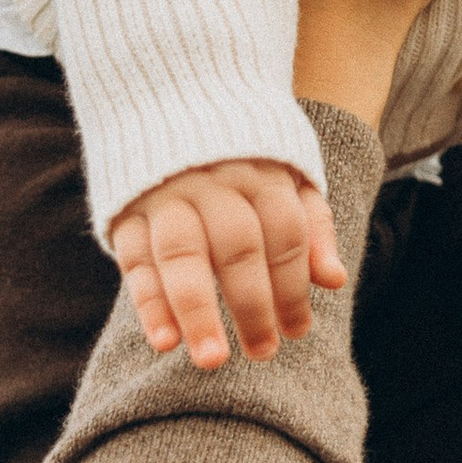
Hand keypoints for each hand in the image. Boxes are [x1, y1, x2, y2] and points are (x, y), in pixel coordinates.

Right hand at [109, 160, 347, 368]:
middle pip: (237, 247)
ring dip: (197, 310)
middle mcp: (214, 180)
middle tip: (263, 353)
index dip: (293, 286)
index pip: (284, 234)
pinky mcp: (127, 210)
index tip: (297, 333)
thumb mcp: (286, 177)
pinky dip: (149, 303)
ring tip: (212, 361)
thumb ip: (311, 226)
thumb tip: (334, 280)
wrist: (168, 101)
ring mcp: (167, 194)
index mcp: (260, 172)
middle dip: (252, 304)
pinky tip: (165, 343)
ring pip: (183, 254)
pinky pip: (136, 260)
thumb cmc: (243, 158)